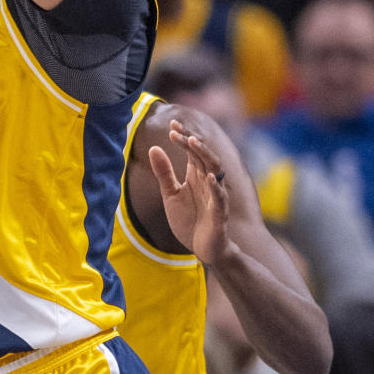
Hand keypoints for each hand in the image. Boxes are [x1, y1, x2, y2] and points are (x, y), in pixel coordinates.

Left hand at [149, 120, 233, 266]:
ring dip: (205, 156)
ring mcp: (215, 196)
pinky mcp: (220, 214)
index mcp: (196, 175)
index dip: (184, 137)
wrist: (204, 250)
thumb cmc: (189, 220)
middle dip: (192, 141)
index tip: (172, 123)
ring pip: (215, 170)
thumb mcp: (170, 195)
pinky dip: (216, 187)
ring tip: (193, 143)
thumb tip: (154, 147)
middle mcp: (208, 181)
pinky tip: (209, 177)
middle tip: (178, 129)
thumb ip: (164, 173)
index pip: (192, 150)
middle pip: (203, 155)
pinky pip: (220, 198)